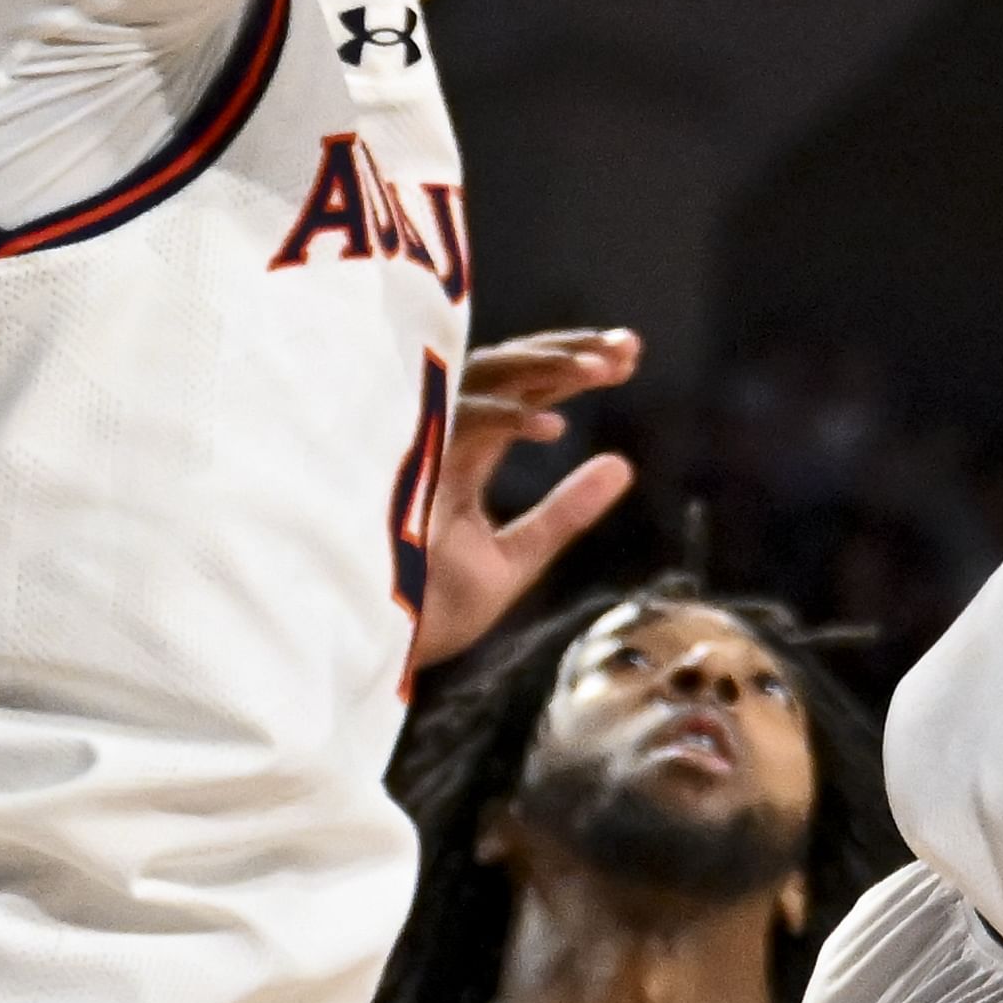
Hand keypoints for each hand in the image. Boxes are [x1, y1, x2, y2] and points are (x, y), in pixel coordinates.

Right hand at [411, 327, 642, 668]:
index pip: (526, 390)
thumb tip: (624, 464)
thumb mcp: (513, 560)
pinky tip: (555, 429)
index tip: (630, 353)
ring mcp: (423, 448)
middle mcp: (444, 439)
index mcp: (465, 453)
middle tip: (627, 347)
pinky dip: (505, 418)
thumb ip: (564, 513)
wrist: (373, 655)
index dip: (575, 366)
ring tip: (601, 369)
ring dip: (544, 367)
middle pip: (508, 366)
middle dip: (568, 351)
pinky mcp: (406, 468)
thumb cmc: (428, 612)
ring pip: (482, 376)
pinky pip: (456, 424)